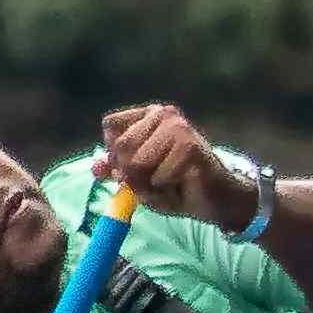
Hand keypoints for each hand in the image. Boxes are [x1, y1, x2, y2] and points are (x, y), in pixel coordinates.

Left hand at [96, 103, 253, 225]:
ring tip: (165, 185)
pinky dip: (164, 189)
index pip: (111, 126)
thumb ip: (116, 169)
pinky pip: (159, 174)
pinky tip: (180, 186)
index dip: (114, 152)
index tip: (131, 167)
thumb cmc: (176, 184)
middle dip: (130, 173)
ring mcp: (179, 128)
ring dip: (147, 184)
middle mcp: (164, 114)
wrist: (215, 199)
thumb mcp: (138, 178)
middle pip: (121, 145)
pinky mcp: (192, 147)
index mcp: (149, 115)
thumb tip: (97, 168)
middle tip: (149, 182)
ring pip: (137, 162)